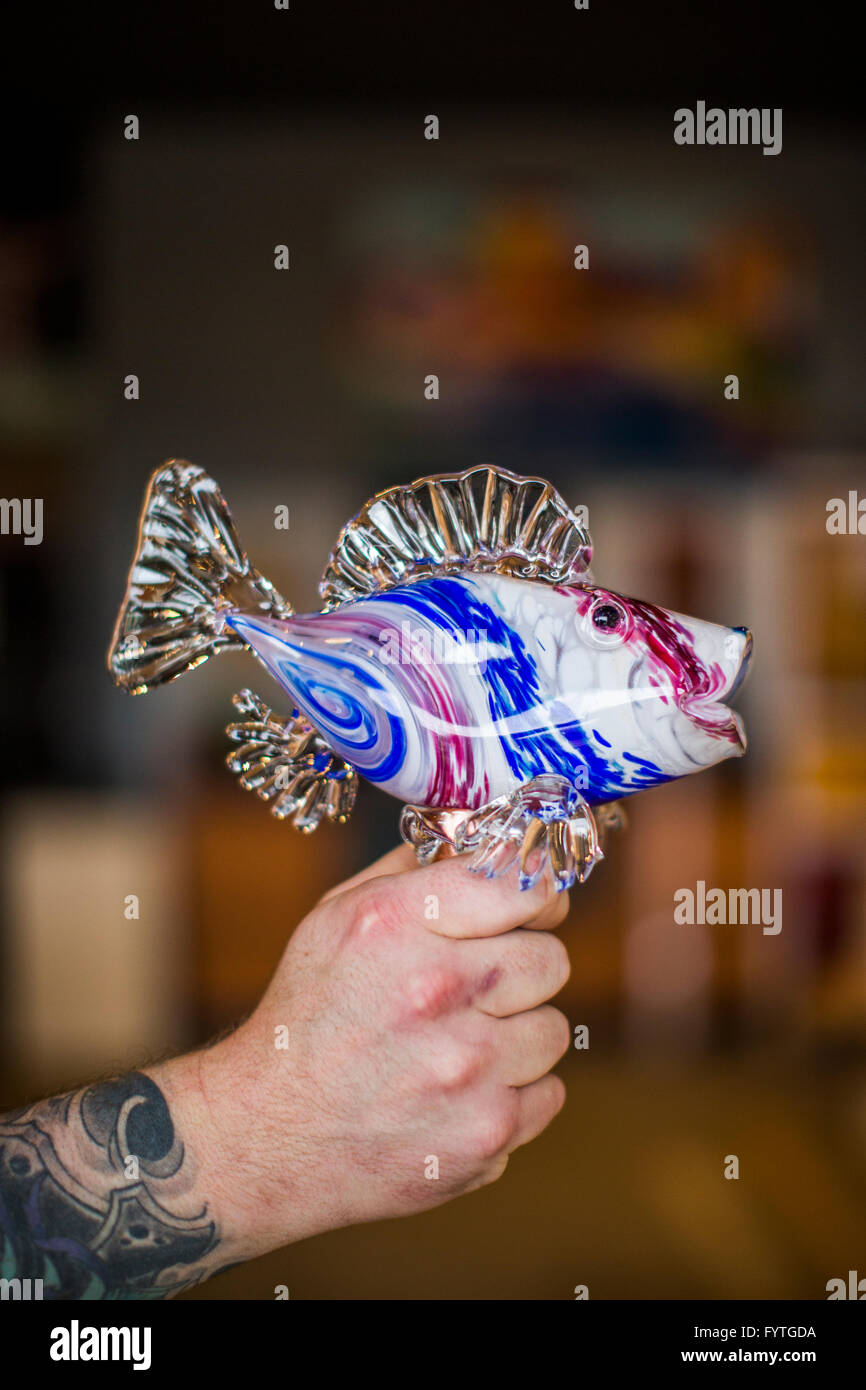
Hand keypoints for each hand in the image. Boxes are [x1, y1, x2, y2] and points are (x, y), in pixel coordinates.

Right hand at [170, 846, 570, 1260]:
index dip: (537, 894)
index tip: (530, 909)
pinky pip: (550, 1094)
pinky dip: (514, 1095)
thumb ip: (414, 869)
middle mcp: (434, 989)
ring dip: (518, 1036)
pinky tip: (461, 1092)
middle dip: (523, 970)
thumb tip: (483, 836)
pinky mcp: (485, 1134)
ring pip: (555, 1029)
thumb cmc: (307, 1017)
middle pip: (552, 959)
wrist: (268, 1135)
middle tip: (480, 988)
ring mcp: (465, 1069)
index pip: (522, 883)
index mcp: (396, 922)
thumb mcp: (336, 917)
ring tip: (461, 1045)